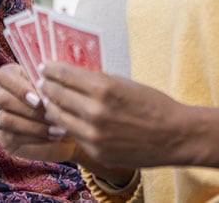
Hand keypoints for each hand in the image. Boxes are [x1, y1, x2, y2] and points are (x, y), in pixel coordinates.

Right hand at [0, 62, 76, 162]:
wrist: (65, 129)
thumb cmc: (60, 104)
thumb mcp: (55, 91)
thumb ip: (48, 85)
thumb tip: (47, 87)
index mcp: (10, 76)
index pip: (3, 76)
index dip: (19, 88)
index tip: (39, 101)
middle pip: (1, 98)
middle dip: (27, 109)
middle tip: (50, 116)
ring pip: (5, 119)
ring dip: (32, 125)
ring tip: (55, 129)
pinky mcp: (1, 136)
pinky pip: (11, 136)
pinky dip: (34, 138)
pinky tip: (51, 137)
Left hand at [37, 62, 188, 169]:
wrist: (176, 136)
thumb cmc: (152, 105)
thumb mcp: (123, 83)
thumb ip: (95, 80)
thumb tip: (70, 74)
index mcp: (104, 89)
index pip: (64, 75)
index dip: (51, 69)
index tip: (45, 66)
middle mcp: (95, 112)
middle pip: (56, 95)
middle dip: (46, 86)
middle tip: (42, 81)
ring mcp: (94, 135)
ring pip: (58, 117)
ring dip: (51, 106)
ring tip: (48, 99)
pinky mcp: (96, 151)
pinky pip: (73, 134)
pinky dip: (67, 125)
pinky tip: (65, 118)